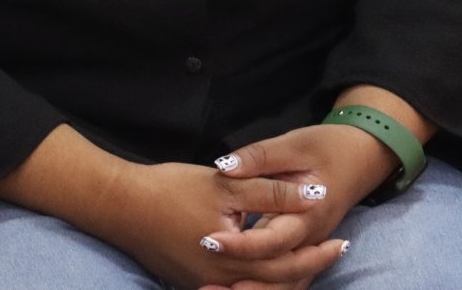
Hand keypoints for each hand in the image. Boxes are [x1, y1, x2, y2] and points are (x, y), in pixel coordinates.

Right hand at [84, 159, 345, 289]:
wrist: (120, 205)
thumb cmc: (171, 189)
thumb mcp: (227, 183)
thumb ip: (273, 192)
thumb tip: (316, 193)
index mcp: (234, 256)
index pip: (288, 264)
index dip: (317, 254)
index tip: (341, 240)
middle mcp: (221, 279)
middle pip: (277, 285)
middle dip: (308, 269)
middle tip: (334, 251)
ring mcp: (204, 283)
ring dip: (285, 279)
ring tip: (306, 261)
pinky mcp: (191, 281)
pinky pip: (235, 289)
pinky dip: (258, 282)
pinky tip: (266, 266)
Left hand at [196, 123, 400, 289]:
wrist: (361, 156)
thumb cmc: (327, 147)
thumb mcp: (293, 144)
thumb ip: (259, 157)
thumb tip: (225, 167)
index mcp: (308, 215)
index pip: (271, 240)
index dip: (240, 244)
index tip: (208, 240)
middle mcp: (309, 238)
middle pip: (276, 272)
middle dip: (239, 281)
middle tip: (202, 282)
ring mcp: (307, 245)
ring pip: (282, 281)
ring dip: (250, 289)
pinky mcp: (302, 246)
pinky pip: (284, 276)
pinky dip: (261, 284)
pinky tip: (233, 286)